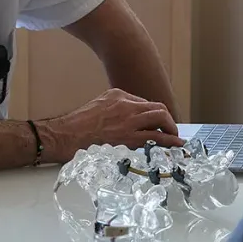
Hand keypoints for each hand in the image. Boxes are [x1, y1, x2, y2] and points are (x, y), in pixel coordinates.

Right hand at [41, 88, 183, 162]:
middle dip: (169, 120)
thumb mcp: (99, 104)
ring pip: (160, 120)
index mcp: (119, 96)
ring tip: (177, 139)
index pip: (146, 104)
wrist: (66, 135)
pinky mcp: (127, 139)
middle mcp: (127, 106)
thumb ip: (117, 106)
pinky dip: (167, 142)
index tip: (158, 124)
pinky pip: (154, 139)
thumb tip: (133, 117)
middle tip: (172, 130)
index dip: (154, 115)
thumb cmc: (78, 123)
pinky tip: (172, 146)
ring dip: (172, 130)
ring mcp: (128, 123)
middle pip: (158, 109)